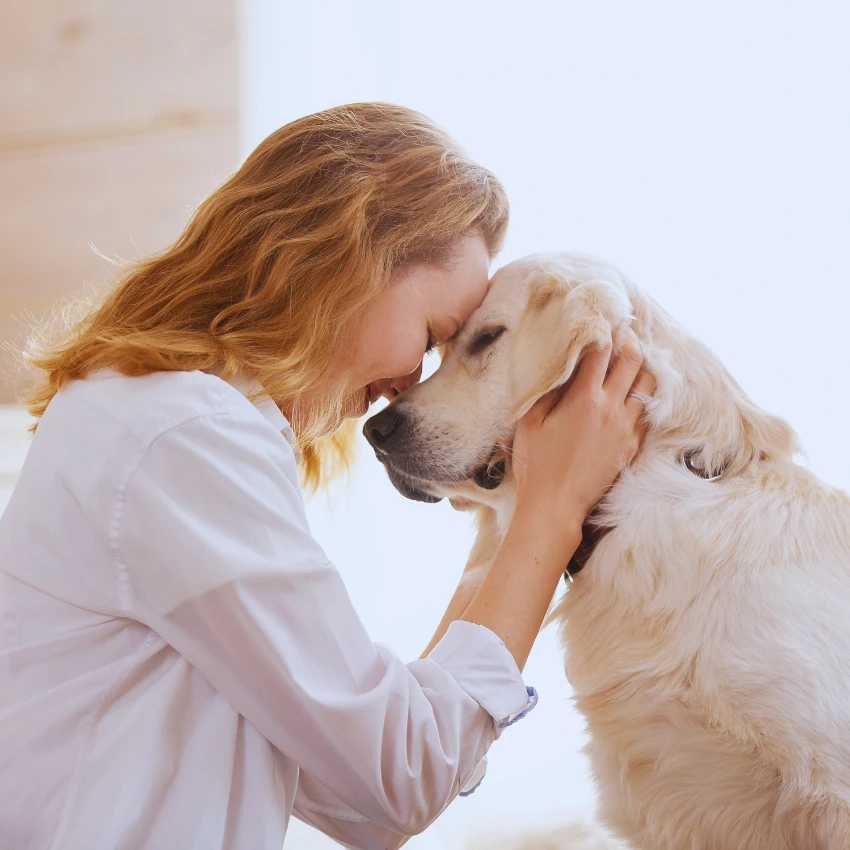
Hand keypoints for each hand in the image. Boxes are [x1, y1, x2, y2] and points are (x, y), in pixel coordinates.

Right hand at [512, 327, 654, 538]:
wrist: (555, 506)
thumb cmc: (536, 463)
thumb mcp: (529, 421)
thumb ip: (546, 388)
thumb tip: (558, 364)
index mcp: (584, 399)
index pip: (601, 352)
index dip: (603, 331)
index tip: (601, 319)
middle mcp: (612, 409)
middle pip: (632, 361)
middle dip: (629, 341)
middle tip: (623, 330)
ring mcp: (626, 429)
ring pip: (648, 385)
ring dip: (642, 367)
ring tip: (633, 358)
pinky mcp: (631, 447)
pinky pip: (647, 412)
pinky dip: (644, 396)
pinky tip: (635, 392)